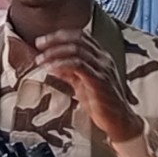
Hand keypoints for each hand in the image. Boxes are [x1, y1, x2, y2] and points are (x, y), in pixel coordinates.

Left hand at [26, 28, 142, 144]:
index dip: (60, 35)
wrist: (119, 122)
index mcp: (101, 57)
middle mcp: (103, 59)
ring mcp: (103, 69)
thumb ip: (69, 73)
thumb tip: (52, 65)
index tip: (43, 41)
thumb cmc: (102, 104)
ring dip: (55, 53)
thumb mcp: (82, 85)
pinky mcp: (99, 80)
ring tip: (41, 59)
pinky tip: (50, 69)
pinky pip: (78, 65)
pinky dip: (61, 65)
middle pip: (77, 39)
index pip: (81, 36)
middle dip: (54, 40)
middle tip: (38, 44)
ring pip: (76, 50)